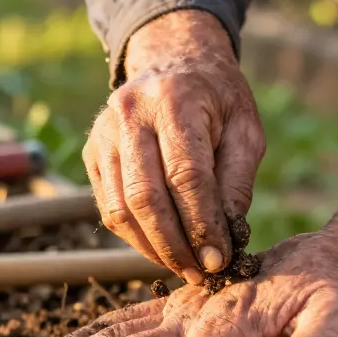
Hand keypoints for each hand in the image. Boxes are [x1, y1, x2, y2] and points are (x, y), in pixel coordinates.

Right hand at [83, 10, 264, 284]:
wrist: (173, 62)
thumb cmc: (218, 100)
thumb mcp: (245, 128)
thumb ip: (237, 180)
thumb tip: (226, 237)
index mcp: (175, 100)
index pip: (186, 175)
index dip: (203, 225)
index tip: (220, 261)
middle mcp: (130, 113)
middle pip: (147, 196)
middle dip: (176, 245)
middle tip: (201, 274)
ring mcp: (104, 132)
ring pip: (121, 208)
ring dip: (153, 249)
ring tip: (184, 268)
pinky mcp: (92, 152)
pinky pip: (108, 207)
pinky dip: (135, 237)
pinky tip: (161, 248)